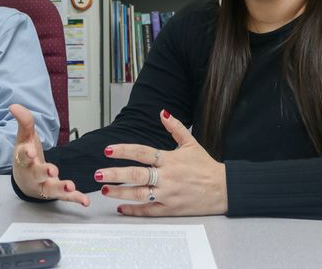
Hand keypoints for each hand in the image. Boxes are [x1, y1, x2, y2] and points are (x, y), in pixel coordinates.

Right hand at [9, 103, 88, 205]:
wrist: (24, 179)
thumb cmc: (26, 156)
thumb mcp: (24, 137)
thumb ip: (24, 121)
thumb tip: (14, 105)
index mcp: (24, 160)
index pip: (22, 156)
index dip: (25, 154)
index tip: (29, 151)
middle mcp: (33, 174)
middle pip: (36, 174)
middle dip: (44, 172)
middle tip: (51, 170)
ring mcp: (43, 185)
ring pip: (50, 189)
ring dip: (60, 188)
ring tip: (70, 186)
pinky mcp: (55, 192)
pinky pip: (65, 197)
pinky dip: (75, 198)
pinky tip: (84, 200)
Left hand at [95, 109, 227, 216]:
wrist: (224, 189)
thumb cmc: (206, 166)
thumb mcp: (191, 143)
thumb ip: (175, 127)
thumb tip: (163, 112)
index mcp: (170, 159)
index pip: (142, 152)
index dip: (124, 150)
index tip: (108, 150)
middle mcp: (167, 177)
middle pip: (137, 175)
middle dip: (115, 174)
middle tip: (98, 174)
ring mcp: (168, 194)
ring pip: (140, 194)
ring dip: (120, 192)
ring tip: (104, 190)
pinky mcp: (171, 209)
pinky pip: (149, 210)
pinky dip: (134, 210)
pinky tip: (121, 208)